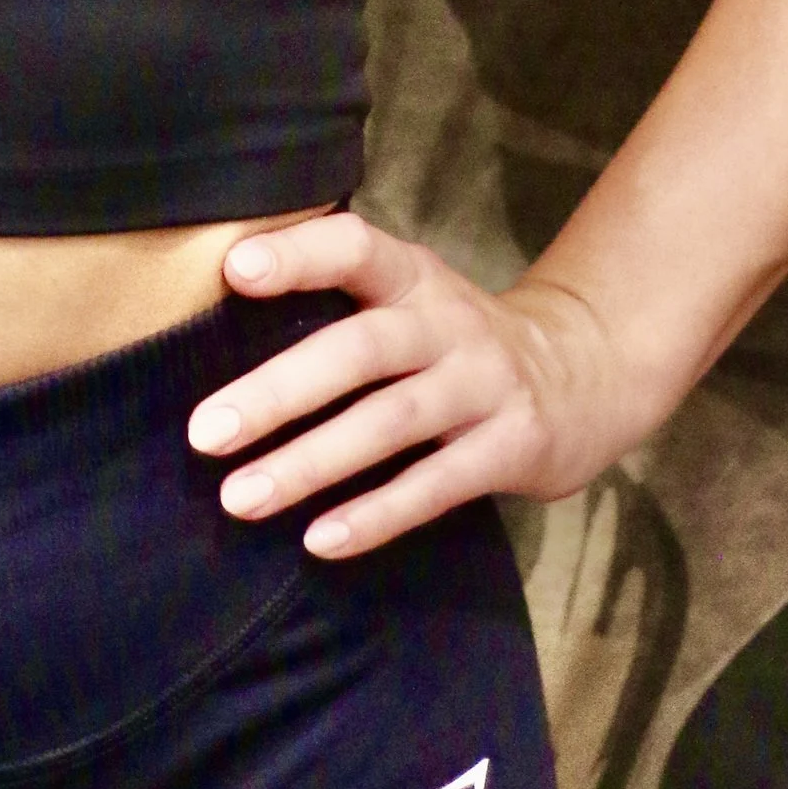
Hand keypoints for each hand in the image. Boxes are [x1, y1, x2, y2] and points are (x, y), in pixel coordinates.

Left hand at [186, 210, 635, 558]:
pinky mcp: (511, 449)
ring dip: (309, 464)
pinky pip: (435, 487)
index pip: (354, 248)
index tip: (234, 271)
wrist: (584, 373)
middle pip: (359, 351)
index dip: (298, 255)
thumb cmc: (453, 339)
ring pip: (389, 424)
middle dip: (277, 392)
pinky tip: (319, 540)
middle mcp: (448, 323)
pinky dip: (376, 515)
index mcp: (412, 277)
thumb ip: (336, 303)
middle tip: (204, 433)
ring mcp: (483, 386)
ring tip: (239, 498)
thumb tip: (213, 320)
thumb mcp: (409, 298)